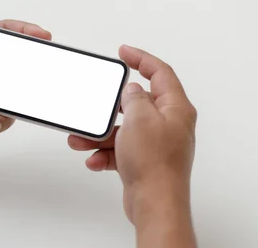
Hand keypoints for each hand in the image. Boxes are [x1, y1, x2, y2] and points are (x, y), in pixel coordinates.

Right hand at [67, 45, 196, 223]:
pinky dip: (106, 154)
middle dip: (109, 109)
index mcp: (175, 108)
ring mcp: (157, 144)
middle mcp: (169, 124)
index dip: (141, 59)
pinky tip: (95, 160)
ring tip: (81, 141)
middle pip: (136, 105)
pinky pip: (121, 151)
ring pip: (124, 131)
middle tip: (94, 106)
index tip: (124, 52)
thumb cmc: (155, 164)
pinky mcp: (145, 162)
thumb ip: (134, 98)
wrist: (155, 204)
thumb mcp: (139, 119)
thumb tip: (132, 91)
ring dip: (101, 136)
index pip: (160, 73)